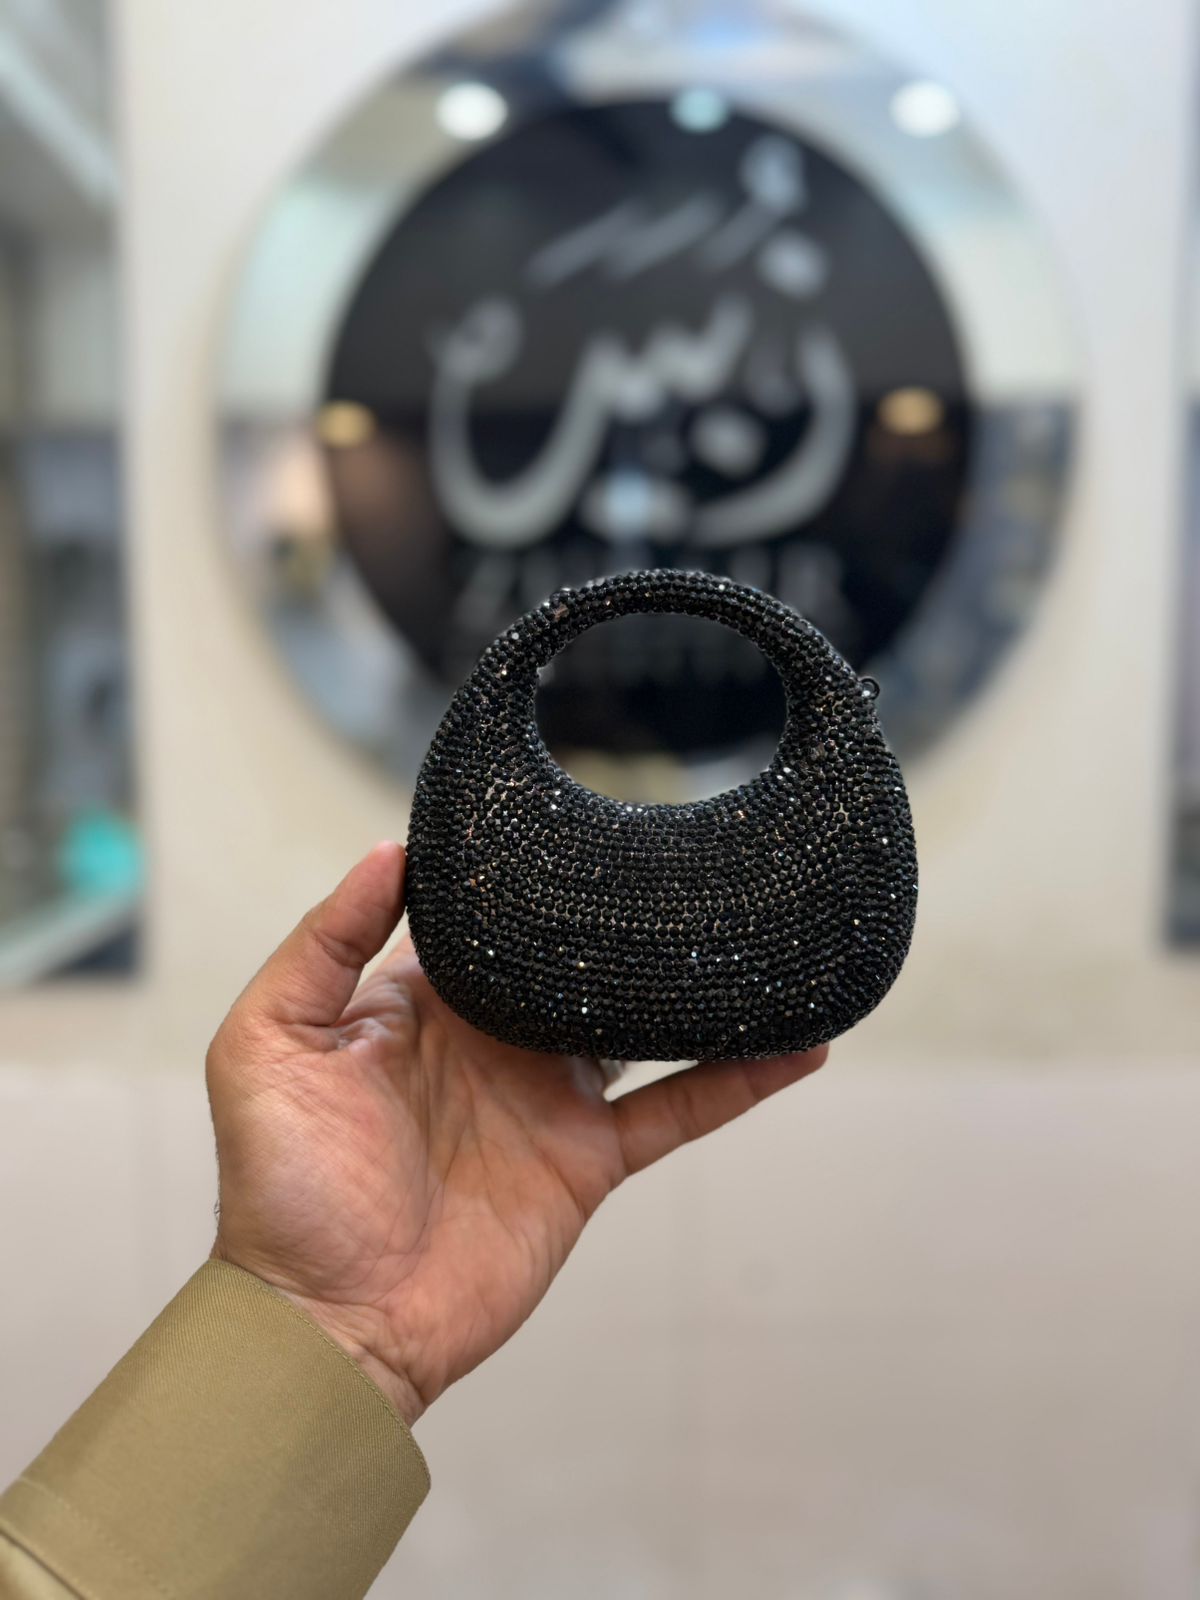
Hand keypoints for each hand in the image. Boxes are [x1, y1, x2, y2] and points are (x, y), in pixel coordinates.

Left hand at [207, 842, 826, 1424]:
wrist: (328, 1322)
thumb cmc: (281, 1187)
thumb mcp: (267, 1043)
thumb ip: (323, 943)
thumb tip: (389, 849)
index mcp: (421, 1004)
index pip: (488, 922)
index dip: (528, 875)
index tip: (581, 815)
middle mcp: (493, 1041)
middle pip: (576, 964)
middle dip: (626, 918)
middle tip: (691, 856)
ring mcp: (547, 1099)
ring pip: (640, 1025)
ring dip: (696, 987)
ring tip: (758, 931)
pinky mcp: (587, 1160)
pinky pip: (676, 1110)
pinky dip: (739, 1081)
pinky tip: (799, 1046)